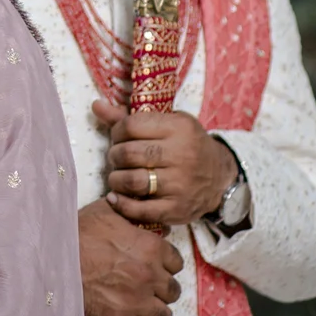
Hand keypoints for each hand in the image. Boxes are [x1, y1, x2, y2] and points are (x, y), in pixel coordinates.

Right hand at [77, 197, 182, 315]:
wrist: (53, 261)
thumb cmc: (77, 234)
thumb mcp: (105, 211)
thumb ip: (131, 211)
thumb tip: (147, 211)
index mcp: (150, 248)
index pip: (176, 263)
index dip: (166, 266)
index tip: (156, 269)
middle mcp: (150, 277)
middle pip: (172, 291)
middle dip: (162, 291)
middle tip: (148, 291)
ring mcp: (137, 304)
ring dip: (155, 315)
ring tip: (143, 313)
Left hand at [93, 96, 237, 226]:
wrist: (219, 177)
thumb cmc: (187, 145)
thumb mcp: (167, 123)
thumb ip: (129, 117)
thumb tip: (96, 106)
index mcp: (179, 128)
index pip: (131, 126)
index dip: (116, 132)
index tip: (118, 138)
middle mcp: (182, 155)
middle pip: (128, 154)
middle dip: (114, 156)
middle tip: (116, 158)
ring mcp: (180, 184)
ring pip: (132, 181)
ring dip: (116, 180)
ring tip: (118, 177)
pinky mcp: (177, 209)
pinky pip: (141, 209)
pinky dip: (122, 204)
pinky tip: (117, 197)